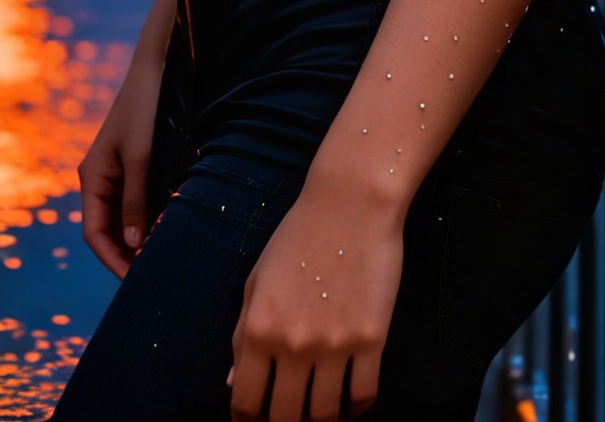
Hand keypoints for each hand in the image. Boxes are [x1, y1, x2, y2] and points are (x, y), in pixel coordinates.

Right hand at [77, 52, 163, 279]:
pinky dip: (150, 220)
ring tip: (163, 263)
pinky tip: (169, 233)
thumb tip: (133, 243)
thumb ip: (135, 199)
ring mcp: (118, 173)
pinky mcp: (136, 166)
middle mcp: (101, 179)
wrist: (157, 67)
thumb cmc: (145, 107)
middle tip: (153, 280)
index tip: (134, 282)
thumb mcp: (141, 155)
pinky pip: (139, 202)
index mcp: (92, 177)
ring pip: (125, 219)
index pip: (94, 233)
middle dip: (126, 255)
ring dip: (140, 240)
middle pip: (108, 230)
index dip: (112, 260)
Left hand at [228, 181, 403, 420]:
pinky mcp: (372, 339)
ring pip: (325, 415)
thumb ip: (241, 334)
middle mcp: (292, 343)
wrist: (351, 204)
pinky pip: (363, 396)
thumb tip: (232, 382)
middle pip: (285, 418)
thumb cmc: (298, 237)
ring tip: (320, 409)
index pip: (245, 401)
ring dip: (320, 420)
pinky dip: (356, 408)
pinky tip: (350, 400)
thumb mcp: (257, 279)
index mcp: (257, 328)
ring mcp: (334, 344)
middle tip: (290, 416)